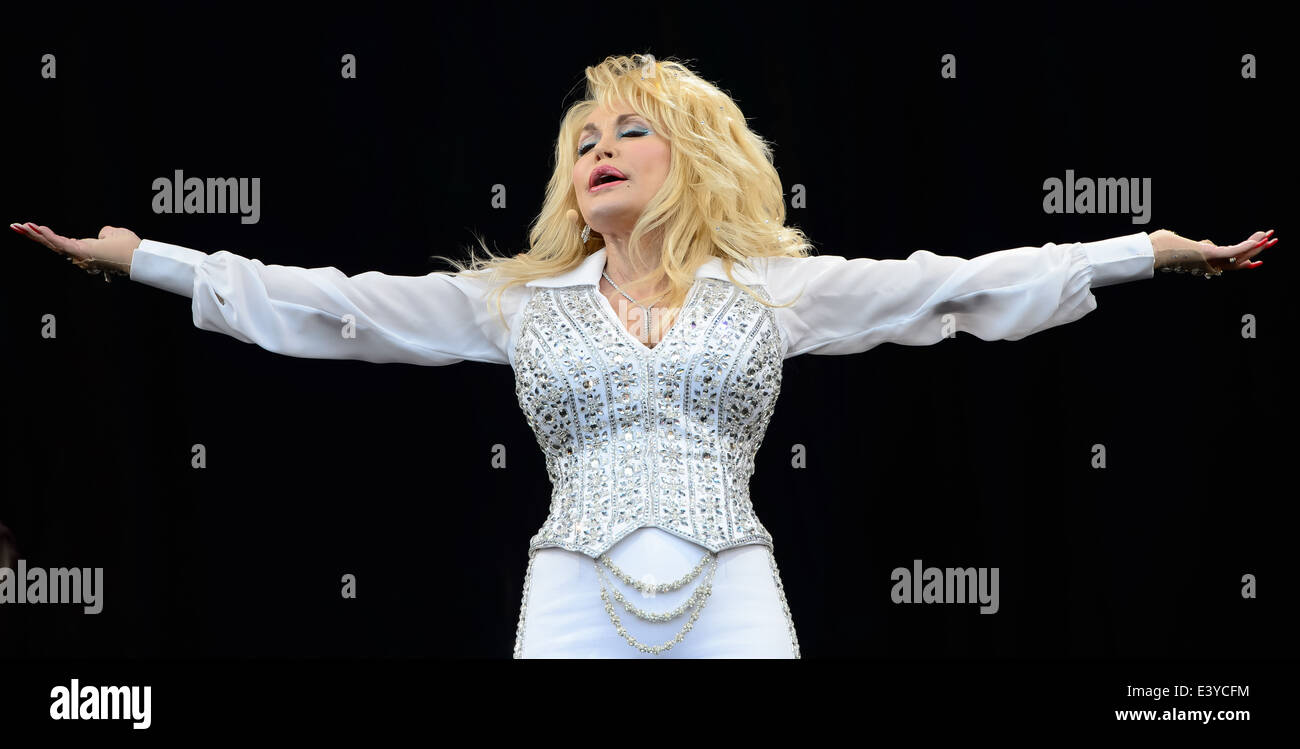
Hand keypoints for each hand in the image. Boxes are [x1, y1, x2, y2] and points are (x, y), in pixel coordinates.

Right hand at [9, 221, 140, 275]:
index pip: (61, 242)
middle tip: (15, 227)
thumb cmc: (129, 248)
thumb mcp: (115, 235)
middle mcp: (79, 253)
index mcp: (85, 249)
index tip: (33, 228)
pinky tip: (35, 228)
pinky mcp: (81, 251)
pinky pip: (61, 243)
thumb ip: (106, 233)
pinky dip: (48, 235)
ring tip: (18, 226)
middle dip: (32, 235)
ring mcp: (79, 253)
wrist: (137, 256)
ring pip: (52, 243)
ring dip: (34, 234)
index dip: (47, 236)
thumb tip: (102, 233)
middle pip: (51, 243)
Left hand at [1149, 228, 1276, 272]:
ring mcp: (1209, 261)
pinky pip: (1233, 251)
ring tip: (1271, 236)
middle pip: (1238, 260)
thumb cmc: (1155, 247)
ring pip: (1240, 255)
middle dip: (1256, 251)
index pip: (1226, 263)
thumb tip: (1172, 235)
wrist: (1149, 253)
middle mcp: (1208, 265)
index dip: (1242, 261)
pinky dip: (1247, 245)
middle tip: (1270, 241)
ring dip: (1258, 244)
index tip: (1255, 260)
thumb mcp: (1171, 240)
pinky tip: (1260, 239)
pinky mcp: (1210, 255)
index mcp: (1201, 263)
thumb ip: (1177, 240)